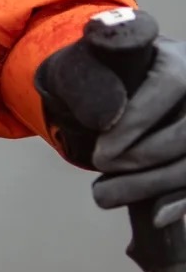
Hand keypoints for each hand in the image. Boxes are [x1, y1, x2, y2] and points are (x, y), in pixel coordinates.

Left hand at [35, 9, 185, 230]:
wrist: (129, 81)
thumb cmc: (108, 68)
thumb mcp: (97, 54)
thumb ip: (93, 58)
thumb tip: (98, 66)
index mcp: (178, 57)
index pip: (169, 85)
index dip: (137, 120)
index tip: (101, 150)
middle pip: (184, 131)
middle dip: (140, 157)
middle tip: (100, 165)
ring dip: (150, 185)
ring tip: (104, 194)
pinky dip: (179, 201)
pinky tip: (155, 216)